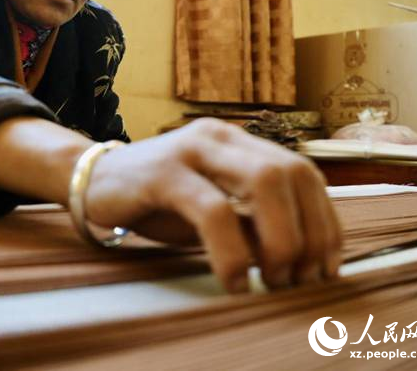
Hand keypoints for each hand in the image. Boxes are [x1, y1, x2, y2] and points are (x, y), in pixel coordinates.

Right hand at [83, 118, 342, 292]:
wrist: (91, 182)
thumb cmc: (157, 201)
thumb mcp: (213, 210)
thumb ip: (251, 222)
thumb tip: (301, 259)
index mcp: (238, 142)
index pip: (303, 172)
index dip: (324, 221)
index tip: (326, 267)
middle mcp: (221, 137)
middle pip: (292, 172)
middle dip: (310, 232)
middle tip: (301, 279)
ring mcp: (191, 149)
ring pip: (263, 182)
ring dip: (282, 239)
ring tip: (274, 279)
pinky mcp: (162, 172)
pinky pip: (212, 209)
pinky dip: (232, 251)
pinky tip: (235, 280)